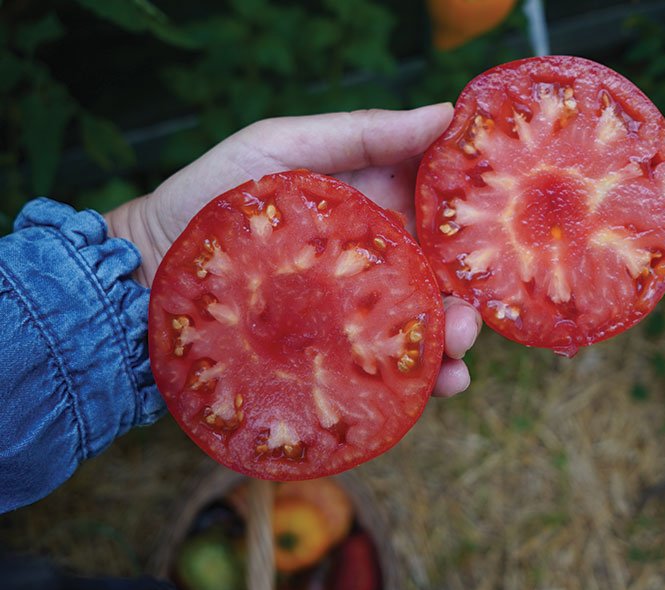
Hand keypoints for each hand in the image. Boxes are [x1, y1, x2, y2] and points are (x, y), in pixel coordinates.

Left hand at [106, 105, 481, 395]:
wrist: (147, 273)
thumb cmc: (210, 200)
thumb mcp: (282, 144)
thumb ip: (363, 132)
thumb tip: (445, 113)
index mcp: (367, 204)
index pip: (436, 209)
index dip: (472, 218)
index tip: (500, 225)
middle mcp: (368, 259)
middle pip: (439, 274)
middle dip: (468, 293)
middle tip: (473, 313)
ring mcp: (353, 309)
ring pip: (423, 323)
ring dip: (453, 339)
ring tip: (458, 356)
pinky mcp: (335, 353)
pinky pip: (389, 365)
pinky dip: (425, 378)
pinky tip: (442, 384)